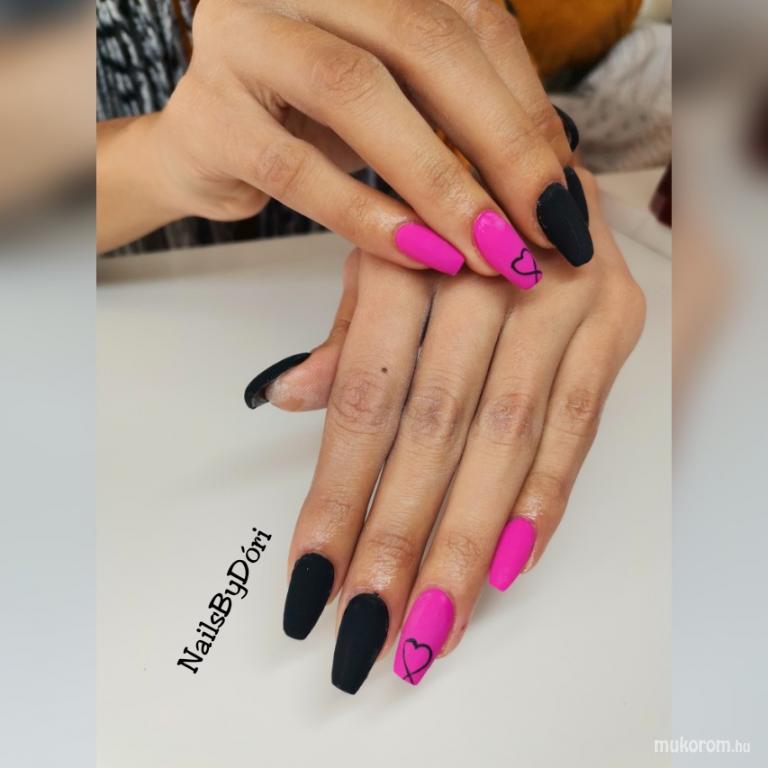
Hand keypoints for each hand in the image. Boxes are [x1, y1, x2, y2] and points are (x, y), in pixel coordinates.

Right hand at [98, 0, 590, 275]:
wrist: (206, 148)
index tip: (564, 197)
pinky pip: (297, 168)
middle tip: (544, 230)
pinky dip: (367, 217)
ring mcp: (246, 38)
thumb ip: (468, 122)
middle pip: (423, 41)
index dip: (527, 110)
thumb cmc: (315, 124)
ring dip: (438, 184)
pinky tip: (419, 257)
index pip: (471, 23)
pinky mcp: (211, 113)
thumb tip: (558, 178)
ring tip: (490, 254)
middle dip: (498, 144)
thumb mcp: (401, 110)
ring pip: (357, 93)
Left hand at [246, 169, 643, 691]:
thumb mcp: (375, 253)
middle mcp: (485, 272)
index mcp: (406, 255)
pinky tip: (507, 565)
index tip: (312, 580)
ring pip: (506, 438)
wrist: (528, 149)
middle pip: (435, 430)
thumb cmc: (439, 212)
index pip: (366, 398)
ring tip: (434, 623)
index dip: (338, 495)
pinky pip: (579, 422)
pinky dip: (544, 498)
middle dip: (401, 539)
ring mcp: (558, 295)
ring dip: (468, 542)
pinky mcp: (613, 318)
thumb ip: (343, 334)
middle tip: (371, 628)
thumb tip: (285, 399)